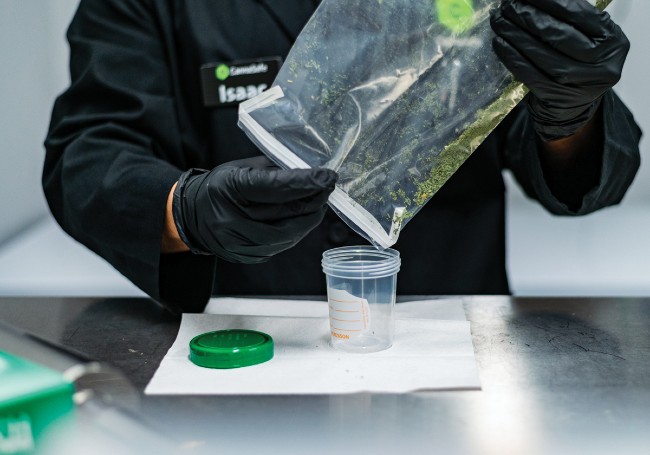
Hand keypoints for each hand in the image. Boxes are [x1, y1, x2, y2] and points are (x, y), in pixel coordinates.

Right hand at [172, 156, 336, 262]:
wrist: (191, 216)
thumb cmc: (220, 187)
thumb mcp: (241, 168)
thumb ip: (274, 170)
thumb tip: (309, 171)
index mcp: (231, 188)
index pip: (275, 187)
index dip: (305, 182)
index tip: (328, 177)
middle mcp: (232, 218)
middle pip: (285, 212)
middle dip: (313, 199)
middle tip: (328, 188)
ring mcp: (238, 242)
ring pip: (287, 234)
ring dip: (309, 219)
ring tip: (319, 205)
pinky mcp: (245, 256)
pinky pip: (280, 246)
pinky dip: (296, 232)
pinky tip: (302, 220)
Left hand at [490, 0, 628, 140]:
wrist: (573, 105)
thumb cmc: (578, 63)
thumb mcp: (587, 38)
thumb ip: (570, 19)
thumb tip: (533, 1)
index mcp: (612, 41)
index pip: (577, 14)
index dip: (549, 2)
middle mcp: (602, 63)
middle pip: (557, 34)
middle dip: (528, 17)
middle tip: (508, 6)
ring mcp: (579, 84)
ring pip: (542, 54)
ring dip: (515, 35)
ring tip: (500, 22)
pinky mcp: (557, 97)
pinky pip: (530, 74)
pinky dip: (512, 57)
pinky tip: (500, 43)